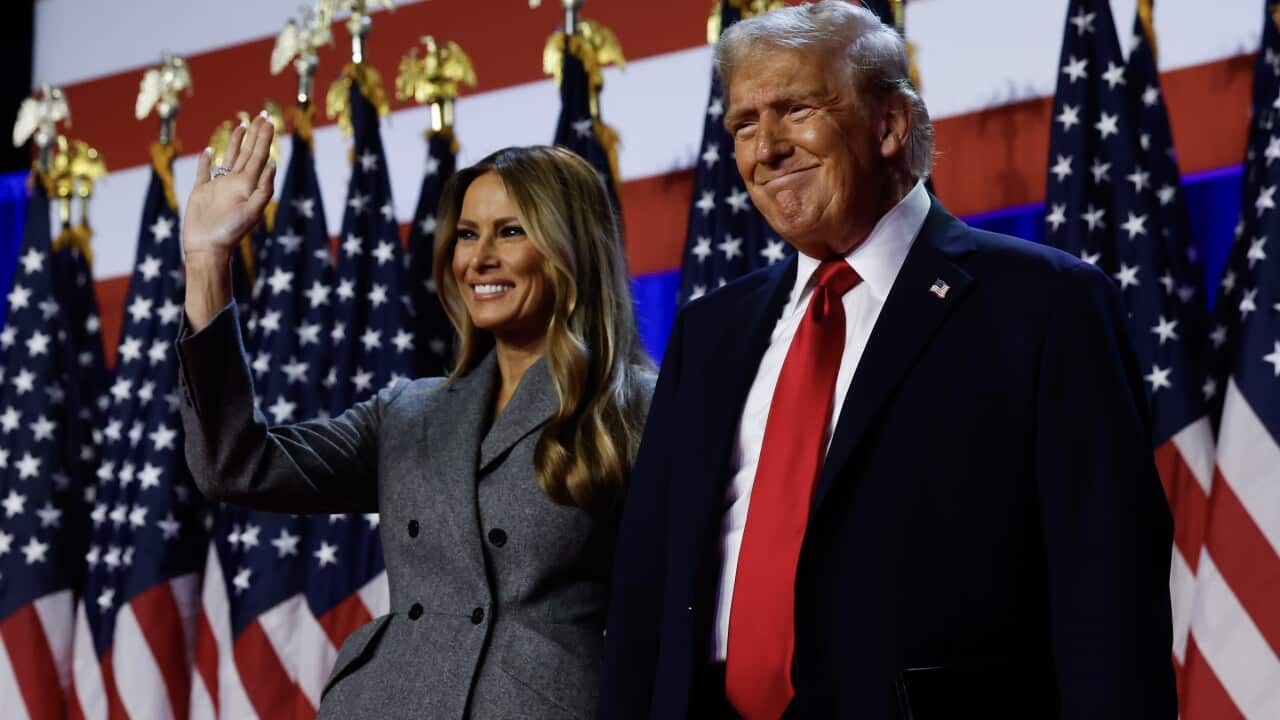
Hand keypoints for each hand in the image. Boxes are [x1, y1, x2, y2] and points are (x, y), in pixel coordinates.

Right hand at [182, 112, 276, 267]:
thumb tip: (273, 164)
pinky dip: (206, 160)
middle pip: (248, 152)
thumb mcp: (252, 211)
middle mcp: (236, 183)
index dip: (264, 137)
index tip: (269, 119)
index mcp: (249, 185)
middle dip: (255, 134)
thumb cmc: (230, 233)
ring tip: (241, 125)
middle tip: (261, 114)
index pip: (259, 155)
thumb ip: (264, 189)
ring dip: (235, 142)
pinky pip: (204, 172)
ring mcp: (219, 186)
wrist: (207, 248)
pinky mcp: (201, 192)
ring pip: (229, 158)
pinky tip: (208, 150)